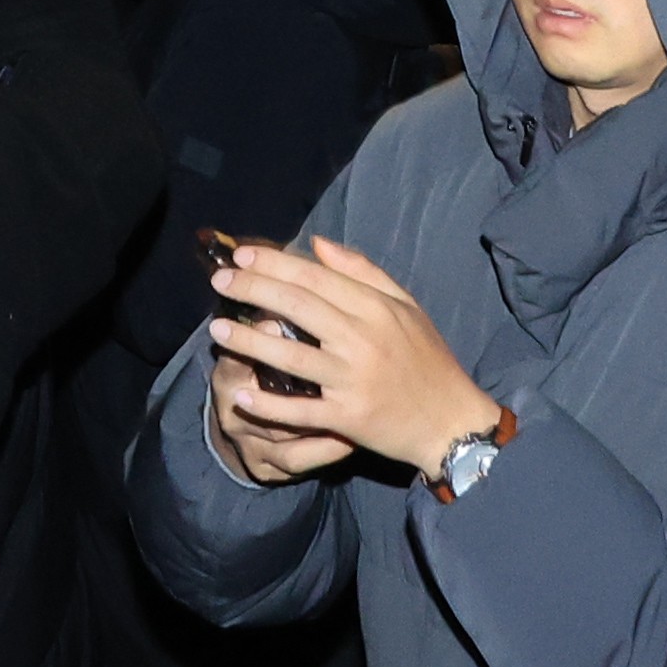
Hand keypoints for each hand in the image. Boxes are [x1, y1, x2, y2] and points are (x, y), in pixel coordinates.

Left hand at [203, 235, 502, 480]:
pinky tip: (242, 395)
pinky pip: (301, 411)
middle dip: (252, 290)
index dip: (274, 263)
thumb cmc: (429, 360)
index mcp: (375, 308)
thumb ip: (364, 272)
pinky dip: (270, 405)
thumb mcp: (406, 306)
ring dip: (248, 341)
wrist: (451, 421)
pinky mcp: (348, 419)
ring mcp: (352, 380)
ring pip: (291, 356)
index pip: (315, 276)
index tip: (242, 255)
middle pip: (297, 306)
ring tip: (215, 331)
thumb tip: (318, 245)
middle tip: (220, 281)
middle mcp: (361, 340)